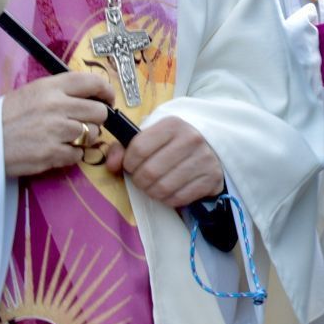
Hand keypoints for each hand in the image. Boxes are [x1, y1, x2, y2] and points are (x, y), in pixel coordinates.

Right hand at [1, 73, 116, 177]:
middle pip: (100, 112)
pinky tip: (56, 150)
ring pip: (92, 134)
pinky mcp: (52, 153)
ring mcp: (56, 130)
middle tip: (84, 123)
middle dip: (96, 119)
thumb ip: (62, 91)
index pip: (92, 82)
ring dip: (84, 138)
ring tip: (65, 138)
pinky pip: (78, 154)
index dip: (106, 91)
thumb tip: (94, 96)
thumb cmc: (8, 115)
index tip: (108, 99)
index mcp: (51, 87)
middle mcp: (56, 106)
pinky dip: (72, 155)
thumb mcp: (33, 92)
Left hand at [110, 116, 224, 208]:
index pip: (139, 149)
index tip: (131, 165)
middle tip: (141, 179)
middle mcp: (191, 139)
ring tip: (153, 186)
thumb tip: (111, 165)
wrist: (211, 146)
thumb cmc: (173, 142)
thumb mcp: (150, 137)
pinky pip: (179, 198)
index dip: (129, 162)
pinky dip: (168, 199)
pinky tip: (169, 191)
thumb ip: (124, 148)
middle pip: (150, 172)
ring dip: (152, 192)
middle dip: (139, 180)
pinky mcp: (211, 178)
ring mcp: (204, 159)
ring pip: (163, 188)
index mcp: (173, 125)